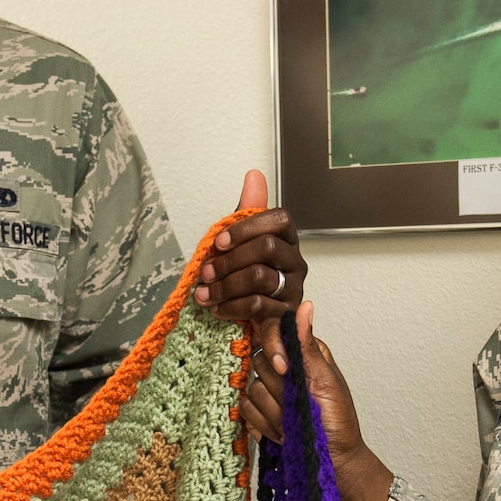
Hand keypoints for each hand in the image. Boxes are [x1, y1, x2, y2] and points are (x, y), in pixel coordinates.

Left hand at [193, 170, 305, 379]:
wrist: (249, 326)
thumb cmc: (242, 280)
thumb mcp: (238, 244)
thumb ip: (247, 212)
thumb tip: (254, 173)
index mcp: (287, 241)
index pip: (279, 221)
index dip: (247, 228)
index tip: (217, 242)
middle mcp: (296, 265)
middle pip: (267, 250)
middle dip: (230, 260)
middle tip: (205, 274)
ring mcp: (292, 292)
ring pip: (260, 280)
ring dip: (225, 288)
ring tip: (204, 296)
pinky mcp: (285, 318)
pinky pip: (262, 312)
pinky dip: (237, 312)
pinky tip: (217, 312)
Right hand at [242, 302, 392, 500]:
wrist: (332, 463)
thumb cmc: (338, 422)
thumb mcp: (325, 381)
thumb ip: (307, 345)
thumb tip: (304, 306)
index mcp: (304, 353)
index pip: (272, 331)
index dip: (273, 350)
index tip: (287, 371)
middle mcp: (285, 368)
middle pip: (259, 362)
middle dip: (279, 389)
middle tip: (299, 404)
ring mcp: (271, 391)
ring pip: (251, 390)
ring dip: (276, 413)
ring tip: (294, 423)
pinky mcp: (259, 413)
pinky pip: (246, 411)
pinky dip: (266, 425)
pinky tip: (284, 433)